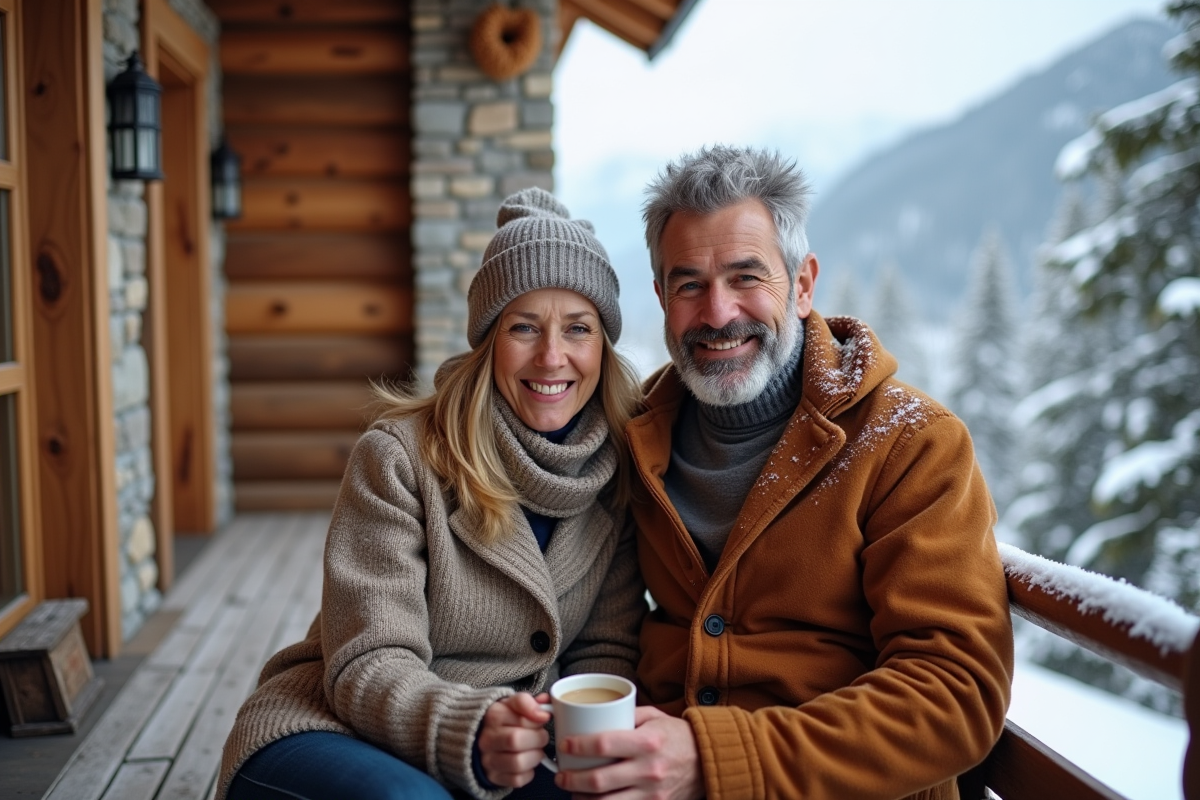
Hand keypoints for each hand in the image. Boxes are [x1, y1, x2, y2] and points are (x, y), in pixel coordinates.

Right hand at [478, 693, 550, 787]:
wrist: (481, 739)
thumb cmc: (503, 721)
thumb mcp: (512, 704)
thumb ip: (528, 702)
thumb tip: (544, 709)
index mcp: (493, 715)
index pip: (520, 717)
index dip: (537, 719)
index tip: (543, 718)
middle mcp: (487, 738)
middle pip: (516, 740)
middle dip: (538, 739)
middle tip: (541, 736)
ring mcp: (489, 759)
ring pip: (517, 762)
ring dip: (535, 757)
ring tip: (535, 750)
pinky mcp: (494, 777)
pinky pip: (517, 779)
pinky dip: (528, 772)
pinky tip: (527, 763)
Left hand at [555, 706, 703, 799]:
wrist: (708, 761)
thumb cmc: (678, 736)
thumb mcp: (655, 717)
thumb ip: (626, 715)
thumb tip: (593, 714)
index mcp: (648, 742)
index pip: (604, 744)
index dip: (579, 746)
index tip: (564, 745)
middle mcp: (649, 770)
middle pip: (600, 780)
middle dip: (572, 780)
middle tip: (561, 775)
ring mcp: (652, 794)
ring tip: (573, 792)